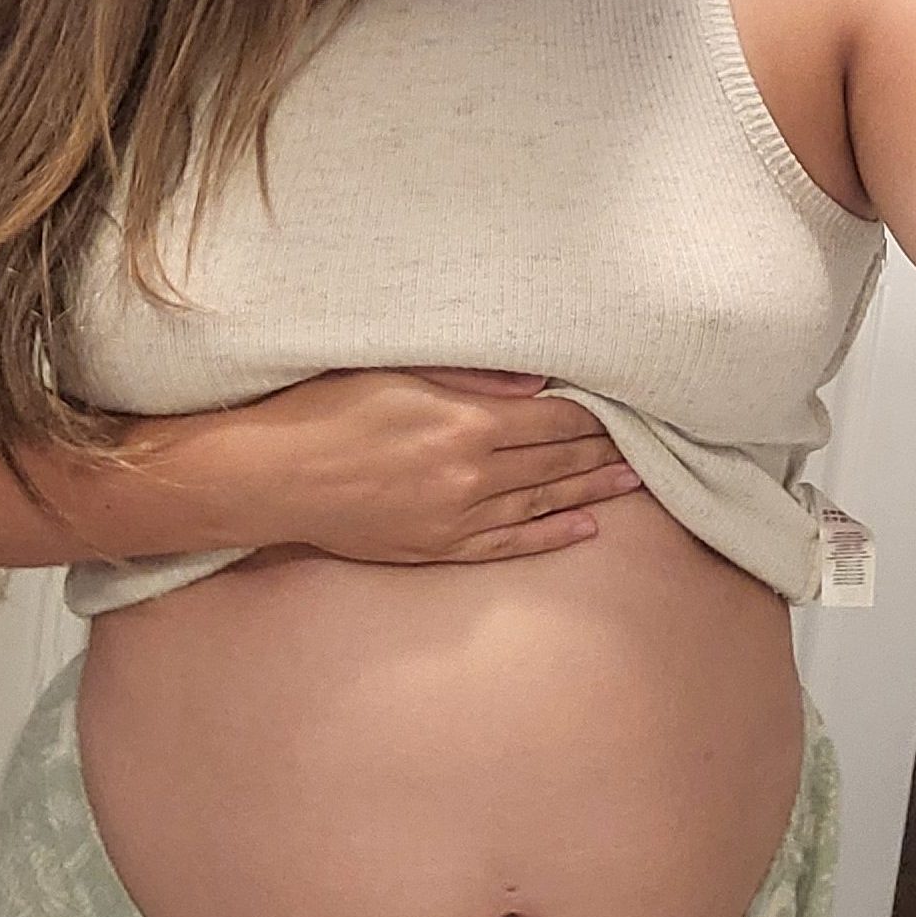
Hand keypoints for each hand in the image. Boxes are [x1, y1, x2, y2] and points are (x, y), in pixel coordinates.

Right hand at [235, 366, 644, 563]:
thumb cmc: (323, 410)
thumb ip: (472, 374)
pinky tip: (585, 528)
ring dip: (592, 491)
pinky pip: (509, 545)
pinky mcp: (437, 547)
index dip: (592, 414)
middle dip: (603, 451)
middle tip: (649, 444)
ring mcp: (456, 517)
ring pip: (543, 503)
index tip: (626, 406)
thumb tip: (537, 380)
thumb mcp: (396, 369)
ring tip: (633, 482)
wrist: (266, 477)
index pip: (552, 419)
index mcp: (466, 423)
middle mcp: (471, 475)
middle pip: (556, 461)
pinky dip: (550, 536)